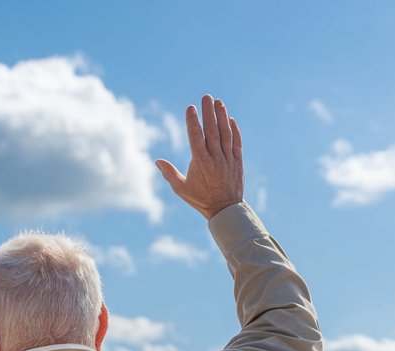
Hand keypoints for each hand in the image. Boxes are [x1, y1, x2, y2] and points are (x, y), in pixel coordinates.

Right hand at [155, 95, 243, 218]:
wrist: (225, 210)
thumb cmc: (200, 200)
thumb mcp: (181, 189)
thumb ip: (170, 173)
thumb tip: (157, 161)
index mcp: (200, 163)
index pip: (196, 138)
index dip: (193, 122)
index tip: (190, 108)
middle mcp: (215, 158)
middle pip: (212, 131)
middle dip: (209, 113)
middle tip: (206, 96)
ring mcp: (228, 159)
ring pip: (225, 134)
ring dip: (222, 117)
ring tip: (218, 102)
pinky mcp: (237, 161)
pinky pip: (236, 142)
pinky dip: (234, 130)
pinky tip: (230, 119)